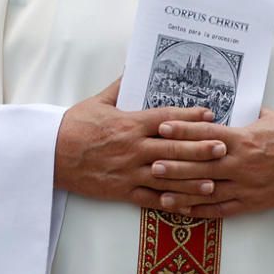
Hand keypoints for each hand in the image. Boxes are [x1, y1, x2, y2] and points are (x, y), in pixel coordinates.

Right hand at [54, 80, 228, 207]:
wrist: (50, 155)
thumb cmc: (74, 127)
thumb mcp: (97, 102)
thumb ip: (120, 87)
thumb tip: (133, 68)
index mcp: (129, 124)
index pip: (166, 118)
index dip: (189, 116)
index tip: (210, 114)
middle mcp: (133, 148)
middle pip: (173, 148)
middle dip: (200, 148)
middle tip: (223, 147)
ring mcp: (129, 172)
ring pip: (166, 177)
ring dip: (191, 180)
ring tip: (213, 181)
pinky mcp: (121, 191)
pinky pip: (150, 199)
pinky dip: (169, 203)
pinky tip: (187, 205)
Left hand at [148, 108, 273, 218]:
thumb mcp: (267, 117)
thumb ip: (241, 112)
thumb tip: (218, 101)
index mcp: (244, 139)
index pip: (208, 134)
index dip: (184, 130)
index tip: (162, 126)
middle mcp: (242, 163)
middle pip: (203, 164)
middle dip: (176, 163)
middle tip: (151, 162)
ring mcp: (245, 185)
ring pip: (208, 190)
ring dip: (182, 190)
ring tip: (159, 191)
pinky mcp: (250, 203)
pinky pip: (221, 209)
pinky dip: (201, 210)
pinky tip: (182, 209)